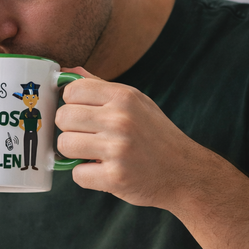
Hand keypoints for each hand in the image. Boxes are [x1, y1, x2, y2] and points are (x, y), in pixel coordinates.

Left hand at [56, 67, 201, 210]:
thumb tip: (66, 71)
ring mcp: (118, 149)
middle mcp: (120, 119)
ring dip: (74, 154)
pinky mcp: (115, 177)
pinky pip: (77, 174)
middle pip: (63, 117)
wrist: (185, 173)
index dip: (72, 104)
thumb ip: (100, 87)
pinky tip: (104, 171)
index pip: (72, 90)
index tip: (83, 115)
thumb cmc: (156, 136)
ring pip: (64, 145)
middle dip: (70, 129)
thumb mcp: (135, 102)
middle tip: (89, 137)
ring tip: (95, 154)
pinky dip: (87, 176)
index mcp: (124, 97)